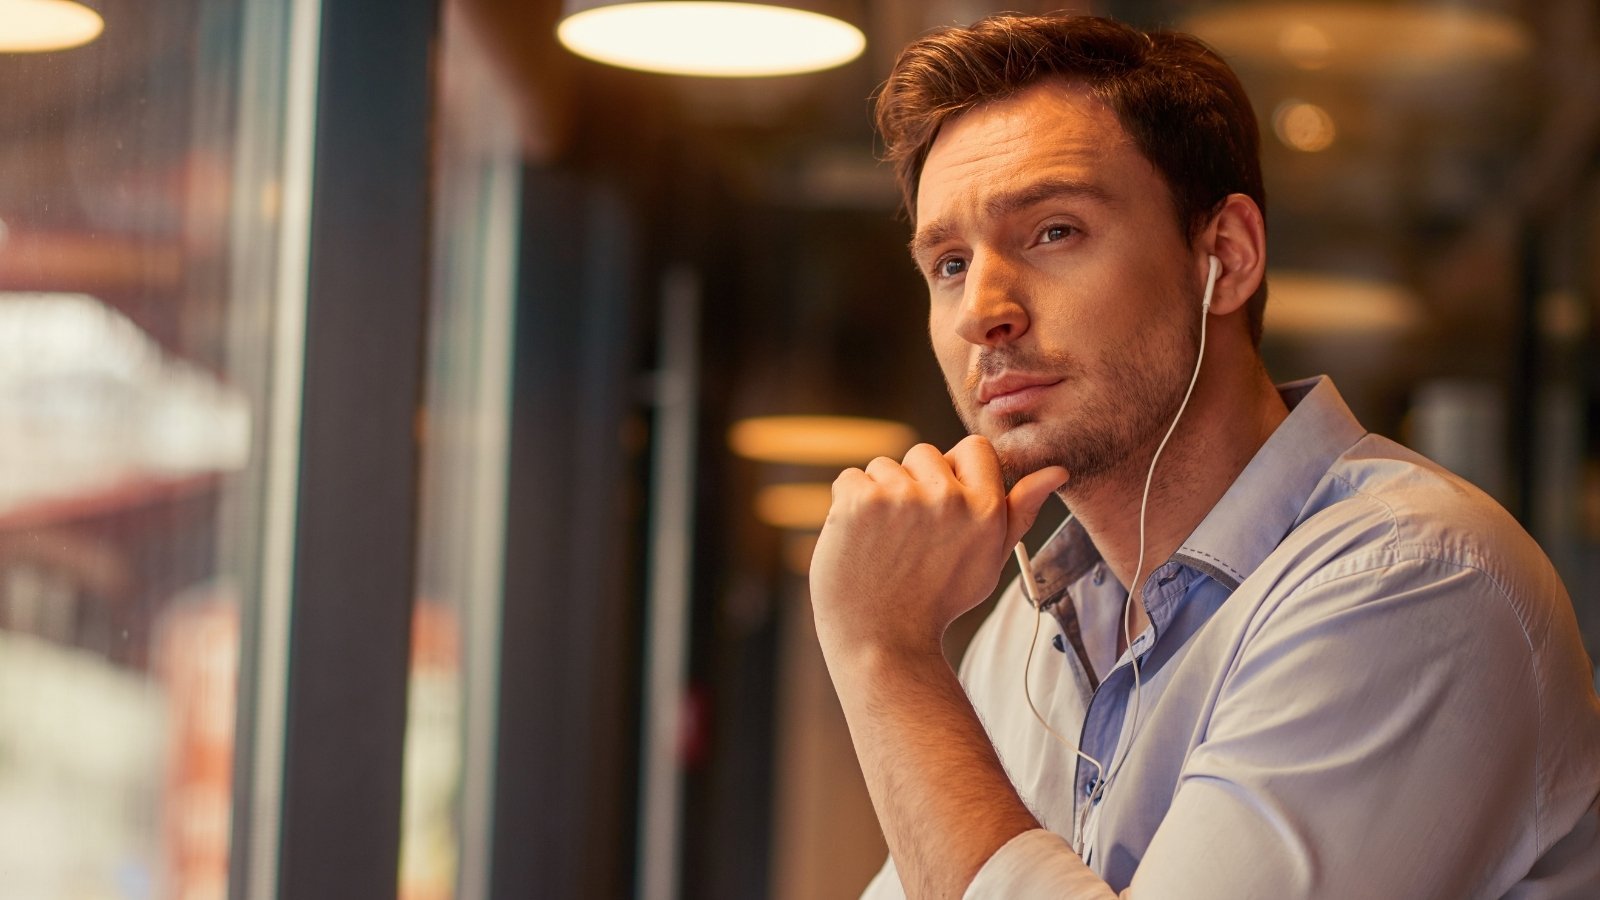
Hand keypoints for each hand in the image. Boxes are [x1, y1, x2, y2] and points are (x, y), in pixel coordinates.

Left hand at [809, 435, 1067, 661]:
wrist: (883, 640)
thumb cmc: (938, 601)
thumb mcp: (991, 560)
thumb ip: (1020, 511)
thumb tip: (1056, 471)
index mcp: (985, 508)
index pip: (973, 447)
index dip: (955, 471)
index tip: (941, 506)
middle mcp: (947, 497)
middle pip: (924, 453)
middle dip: (914, 484)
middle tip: (909, 535)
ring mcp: (901, 497)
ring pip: (884, 466)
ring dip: (879, 495)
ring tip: (883, 542)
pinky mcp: (860, 501)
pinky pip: (850, 478)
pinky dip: (847, 504)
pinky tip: (858, 540)